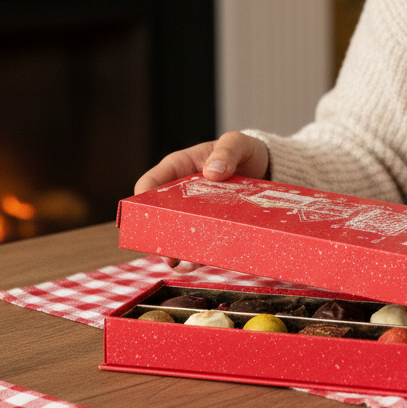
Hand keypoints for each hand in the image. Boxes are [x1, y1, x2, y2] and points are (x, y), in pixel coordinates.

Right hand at [133, 131, 269, 270]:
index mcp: (178, 168)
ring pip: (176, 235)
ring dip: (178, 251)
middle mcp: (180, 193)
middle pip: (158, 217)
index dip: (142, 201)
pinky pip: (197, 242)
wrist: (264, 166)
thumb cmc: (243, 150)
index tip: (147, 218)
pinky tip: (202, 262)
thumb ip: (227, 151)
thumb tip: (212, 172)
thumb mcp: (237, 143)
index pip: (149, 184)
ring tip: (187, 264)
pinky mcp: (209, 225)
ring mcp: (194, 211)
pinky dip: (197, 255)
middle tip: (169, 252)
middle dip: (160, 236)